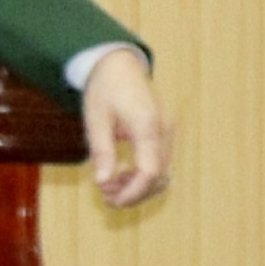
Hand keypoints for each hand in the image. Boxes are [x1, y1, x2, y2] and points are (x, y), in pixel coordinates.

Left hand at [83, 48, 170, 207]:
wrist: (118, 64)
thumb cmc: (104, 88)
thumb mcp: (96, 119)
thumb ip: (102, 152)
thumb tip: (103, 183)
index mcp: (148, 125)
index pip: (149, 171)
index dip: (132, 191)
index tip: (111, 200)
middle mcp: (164, 130)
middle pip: (159, 176)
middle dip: (134, 193)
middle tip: (106, 198)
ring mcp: (168, 132)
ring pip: (163, 173)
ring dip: (140, 186)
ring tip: (110, 187)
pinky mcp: (165, 133)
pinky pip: (161, 163)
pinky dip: (144, 175)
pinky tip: (122, 176)